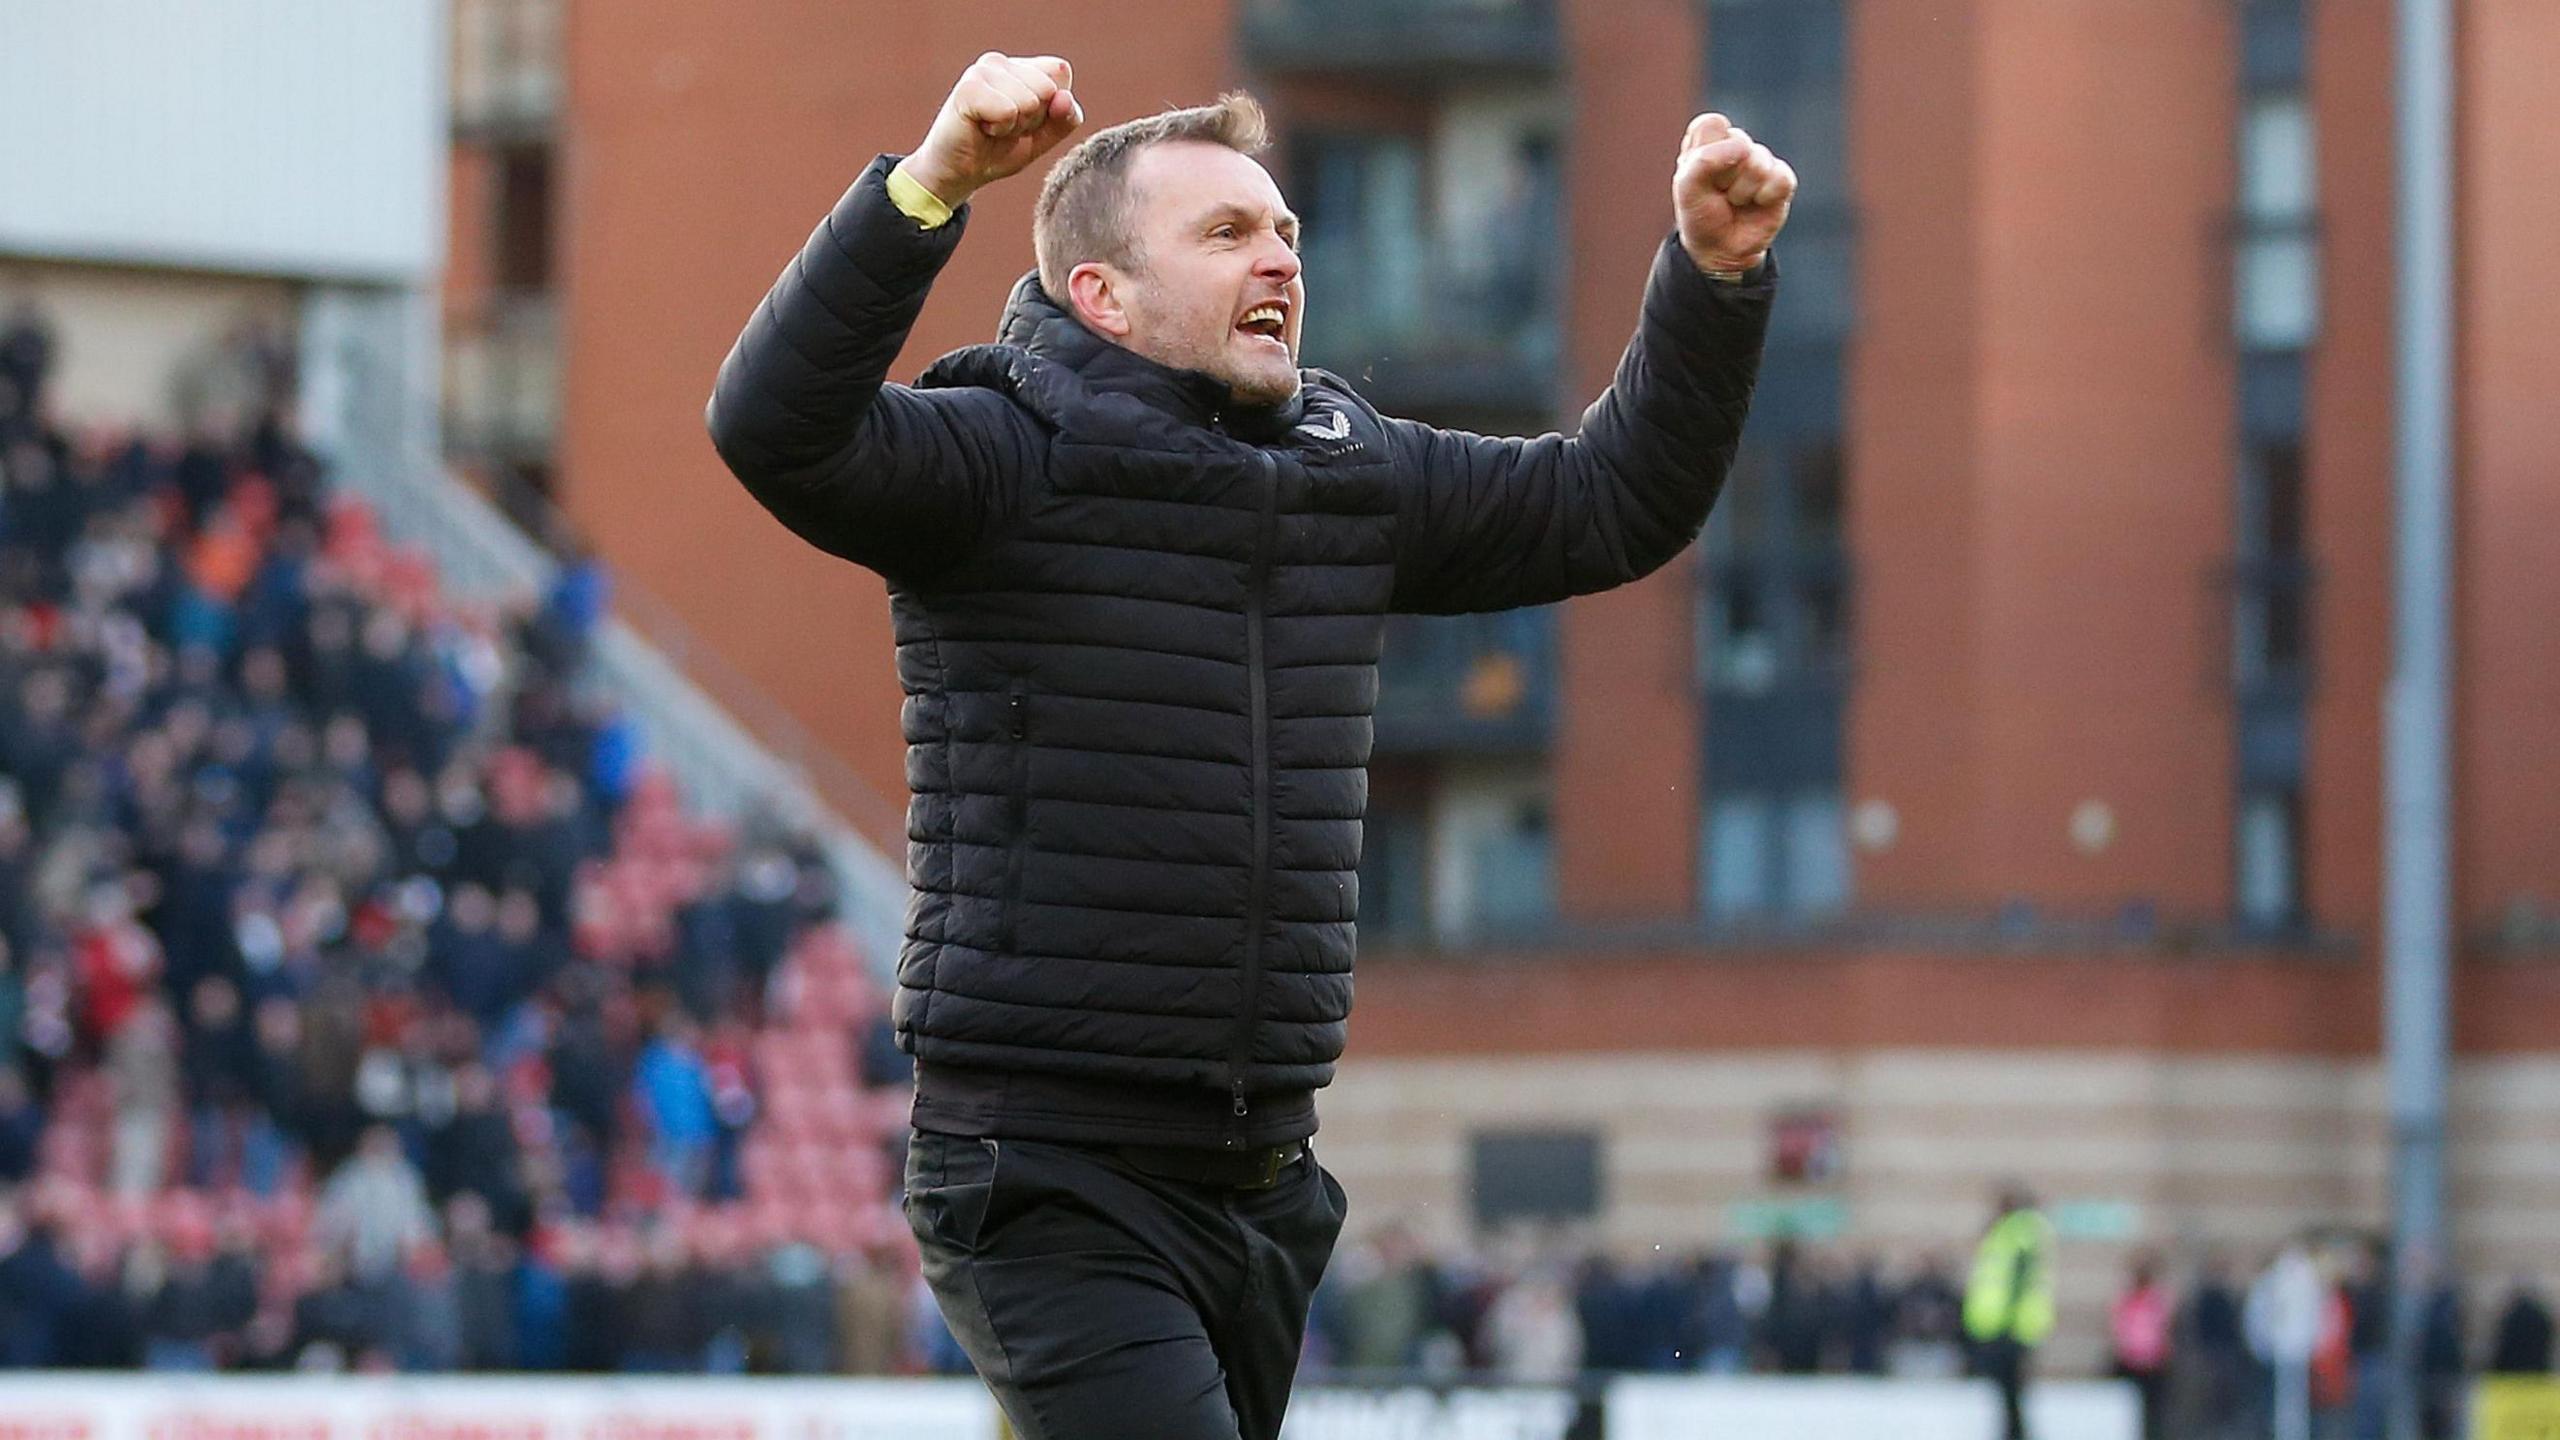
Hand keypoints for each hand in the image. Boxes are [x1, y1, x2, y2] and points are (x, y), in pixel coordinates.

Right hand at [900, 53, 1083, 208]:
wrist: (958, 174)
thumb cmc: (998, 151)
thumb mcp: (1043, 137)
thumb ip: (1065, 119)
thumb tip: (1064, 97)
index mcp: (1020, 66)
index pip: (1061, 73)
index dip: (1051, 108)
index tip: (1024, 121)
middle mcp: (1001, 62)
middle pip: (1048, 89)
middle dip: (1033, 119)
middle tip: (1005, 127)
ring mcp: (982, 70)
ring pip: (1030, 101)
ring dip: (1014, 126)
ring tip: (992, 128)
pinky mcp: (968, 87)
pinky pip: (1008, 111)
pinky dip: (999, 129)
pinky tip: (980, 128)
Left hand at [1673, 113, 1795, 275]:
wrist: (1720, 250)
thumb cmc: (1700, 214)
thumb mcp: (1686, 188)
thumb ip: (1705, 160)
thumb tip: (1744, 148)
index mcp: (1708, 139)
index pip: (1712, 124)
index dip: (1705, 152)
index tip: (1700, 175)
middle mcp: (1736, 144)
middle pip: (1739, 142)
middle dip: (1723, 175)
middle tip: (1718, 192)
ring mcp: (1761, 160)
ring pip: (1758, 163)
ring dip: (1742, 191)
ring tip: (1736, 201)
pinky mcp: (1782, 178)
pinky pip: (1780, 179)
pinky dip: (1765, 197)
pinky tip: (1757, 204)